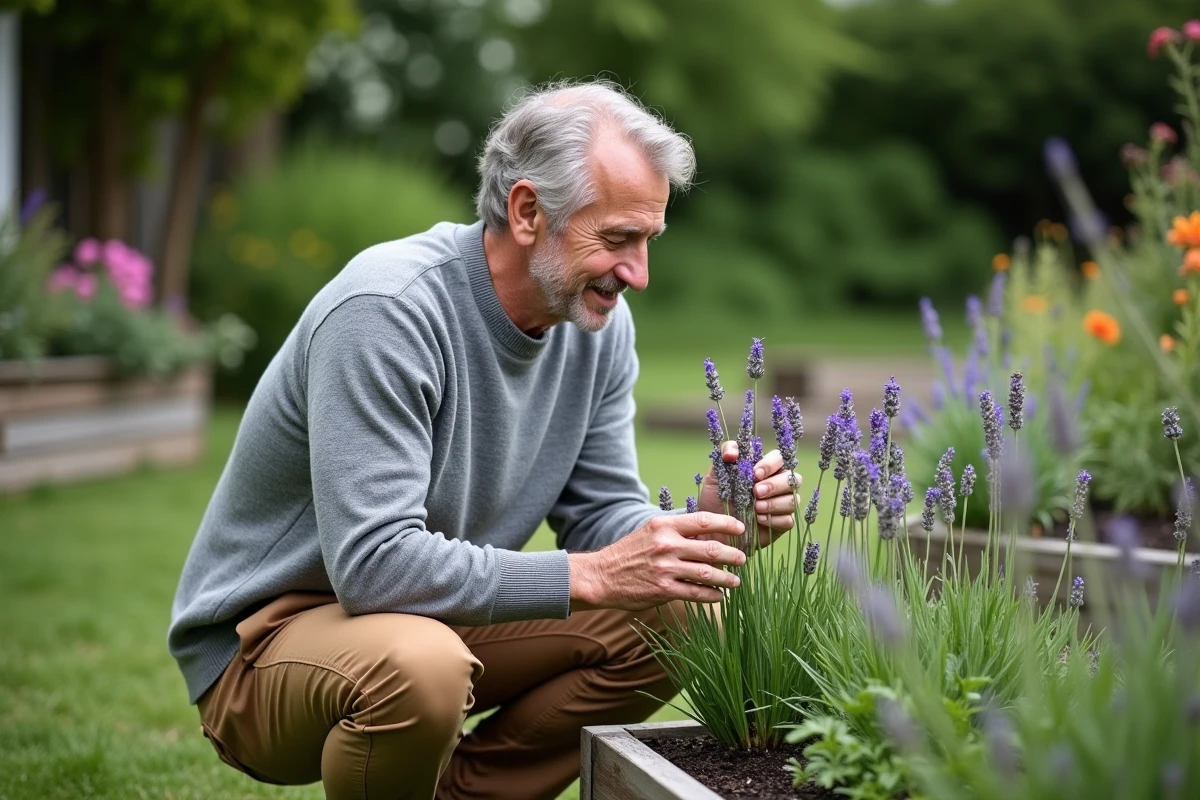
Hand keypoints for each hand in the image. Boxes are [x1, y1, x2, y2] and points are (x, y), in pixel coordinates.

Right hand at [568, 512, 747, 610]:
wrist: (602, 576)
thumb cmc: (629, 552)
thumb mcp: (650, 531)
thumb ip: (676, 530)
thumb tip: (707, 532)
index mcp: (664, 526)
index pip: (703, 521)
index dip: (726, 525)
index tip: (740, 529)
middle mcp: (667, 545)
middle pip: (711, 549)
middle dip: (732, 555)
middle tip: (742, 558)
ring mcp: (666, 569)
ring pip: (707, 573)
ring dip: (726, 578)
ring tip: (736, 581)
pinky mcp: (663, 590)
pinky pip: (696, 593)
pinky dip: (712, 595)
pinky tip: (720, 596)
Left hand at [697, 441, 800, 547]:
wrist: (714, 528)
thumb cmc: (716, 499)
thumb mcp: (715, 475)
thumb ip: (723, 455)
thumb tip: (733, 452)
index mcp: (764, 469)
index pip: (779, 458)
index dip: (770, 464)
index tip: (754, 474)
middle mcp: (778, 484)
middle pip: (794, 479)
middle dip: (774, 485)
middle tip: (756, 492)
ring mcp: (782, 504)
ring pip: (793, 499)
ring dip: (774, 503)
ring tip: (755, 508)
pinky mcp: (781, 523)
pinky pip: (789, 520)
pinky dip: (774, 519)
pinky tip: (759, 520)